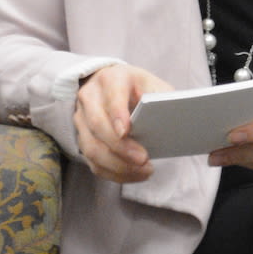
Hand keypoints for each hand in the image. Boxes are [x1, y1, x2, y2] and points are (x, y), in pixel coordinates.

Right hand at [74, 63, 173, 182]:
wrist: (112, 86)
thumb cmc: (137, 87)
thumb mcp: (152, 85)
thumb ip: (160, 98)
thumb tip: (171, 118)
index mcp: (111, 78)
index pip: (111, 95)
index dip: (117, 114)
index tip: (126, 132)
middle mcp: (90, 97)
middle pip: (97, 124)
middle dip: (120, 147)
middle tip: (143, 159)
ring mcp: (81, 118)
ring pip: (91, 147)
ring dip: (117, 164)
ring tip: (143, 171)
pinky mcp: (81, 138)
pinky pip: (92, 161)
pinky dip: (113, 172)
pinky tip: (134, 175)